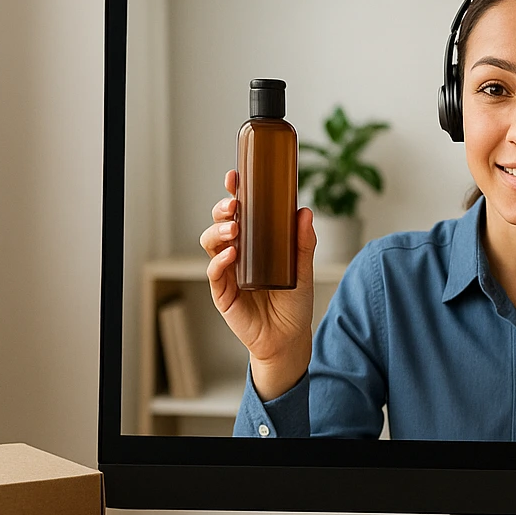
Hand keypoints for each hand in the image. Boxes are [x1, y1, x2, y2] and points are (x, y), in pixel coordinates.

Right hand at [199, 169, 315, 399]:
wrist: (289, 338)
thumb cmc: (294, 303)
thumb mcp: (303, 270)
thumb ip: (302, 243)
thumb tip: (304, 211)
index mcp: (256, 242)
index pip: (241, 213)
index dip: (235, 193)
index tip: (234, 176)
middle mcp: (238, 253)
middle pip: (221, 223)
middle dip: (223, 209)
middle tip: (234, 204)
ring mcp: (227, 271)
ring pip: (211, 243)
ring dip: (219, 231)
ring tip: (234, 230)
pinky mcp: (223, 292)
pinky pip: (214, 272)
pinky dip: (220, 261)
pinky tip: (231, 254)